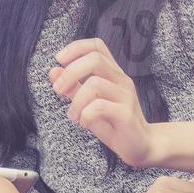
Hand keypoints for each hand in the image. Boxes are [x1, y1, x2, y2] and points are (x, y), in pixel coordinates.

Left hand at [49, 38, 156, 166]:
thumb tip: (53, 71)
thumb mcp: (87, 104)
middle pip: (95, 59)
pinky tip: (84, 124)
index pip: (97, 46)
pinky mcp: (126, 114)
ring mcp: (126, 95)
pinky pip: (99, 107)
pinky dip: (85, 115)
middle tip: (57, 90)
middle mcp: (121, 79)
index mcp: (112, 73)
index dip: (75, 47)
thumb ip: (73, 87)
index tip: (58, 60)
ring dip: (76, 101)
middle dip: (70, 72)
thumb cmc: (113, 123)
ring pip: (94, 84)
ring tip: (73, 116)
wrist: (141, 146)